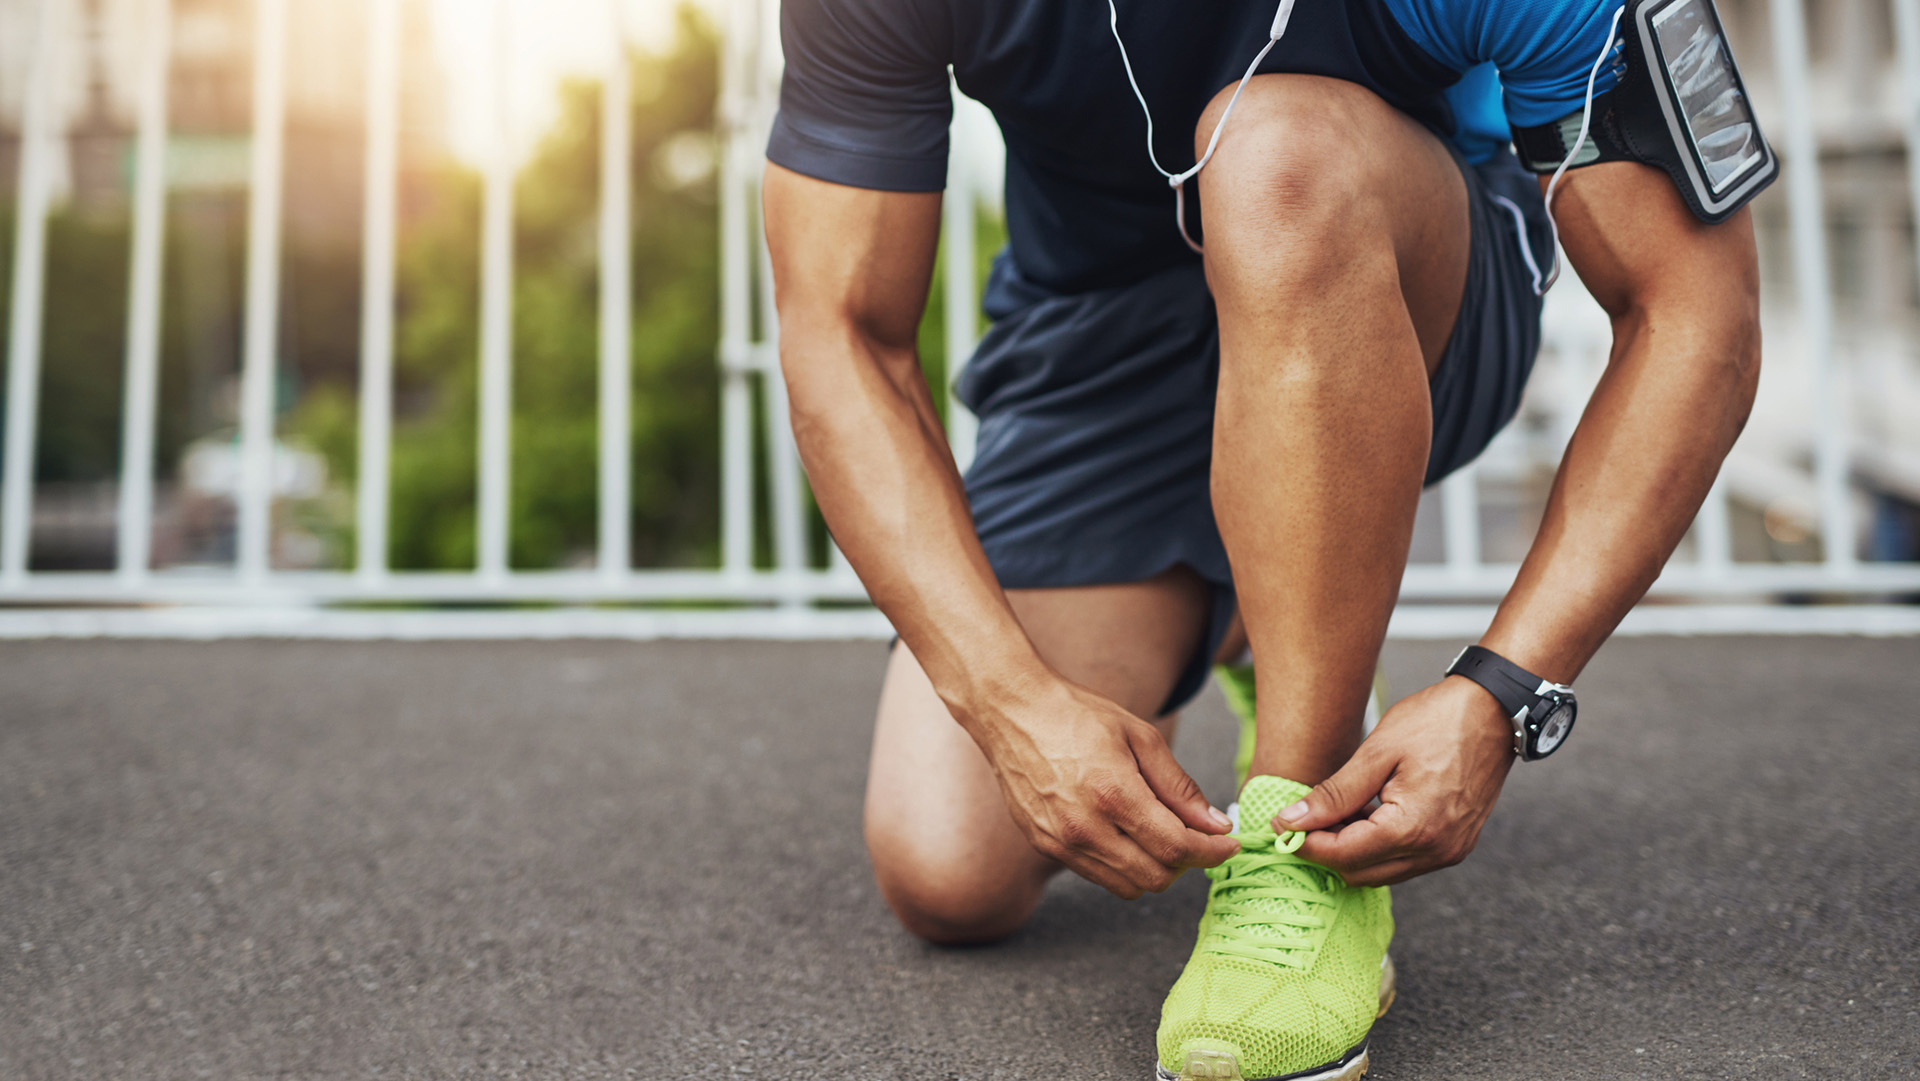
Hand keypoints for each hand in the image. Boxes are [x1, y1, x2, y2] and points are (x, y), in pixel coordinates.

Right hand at [965, 674, 1240, 898]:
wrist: (1011, 712)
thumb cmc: (1077, 715)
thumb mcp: (1140, 736)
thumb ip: (1179, 786)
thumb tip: (1215, 824)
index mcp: (1113, 794)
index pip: (1176, 847)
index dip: (1211, 852)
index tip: (1228, 844)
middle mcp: (1084, 827)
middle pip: (1155, 877)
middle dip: (1186, 864)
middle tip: (1197, 839)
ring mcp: (1060, 842)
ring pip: (1127, 886)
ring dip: (1154, 869)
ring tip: (1161, 836)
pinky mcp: (1044, 846)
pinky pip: (1097, 875)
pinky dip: (1122, 865)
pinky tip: (1126, 833)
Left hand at [1276, 675, 1514, 886]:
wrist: (1494, 711)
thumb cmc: (1437, 722)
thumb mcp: (1376, 753)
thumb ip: (1333, 795)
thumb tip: (1289, 821)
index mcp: (1413, 829)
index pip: (1342, 856)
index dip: (1305, 844)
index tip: (1280, 825)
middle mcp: (1435, 851)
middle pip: (1359, 873)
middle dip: (1326, 850)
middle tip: (1304, 816)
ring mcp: (1449, 852)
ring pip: (1381, 872)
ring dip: (1351, 850)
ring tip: (1336, 810)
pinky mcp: (1455, 845)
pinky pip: (1405, 861)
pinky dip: (1378, 846)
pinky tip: (1365, 814)